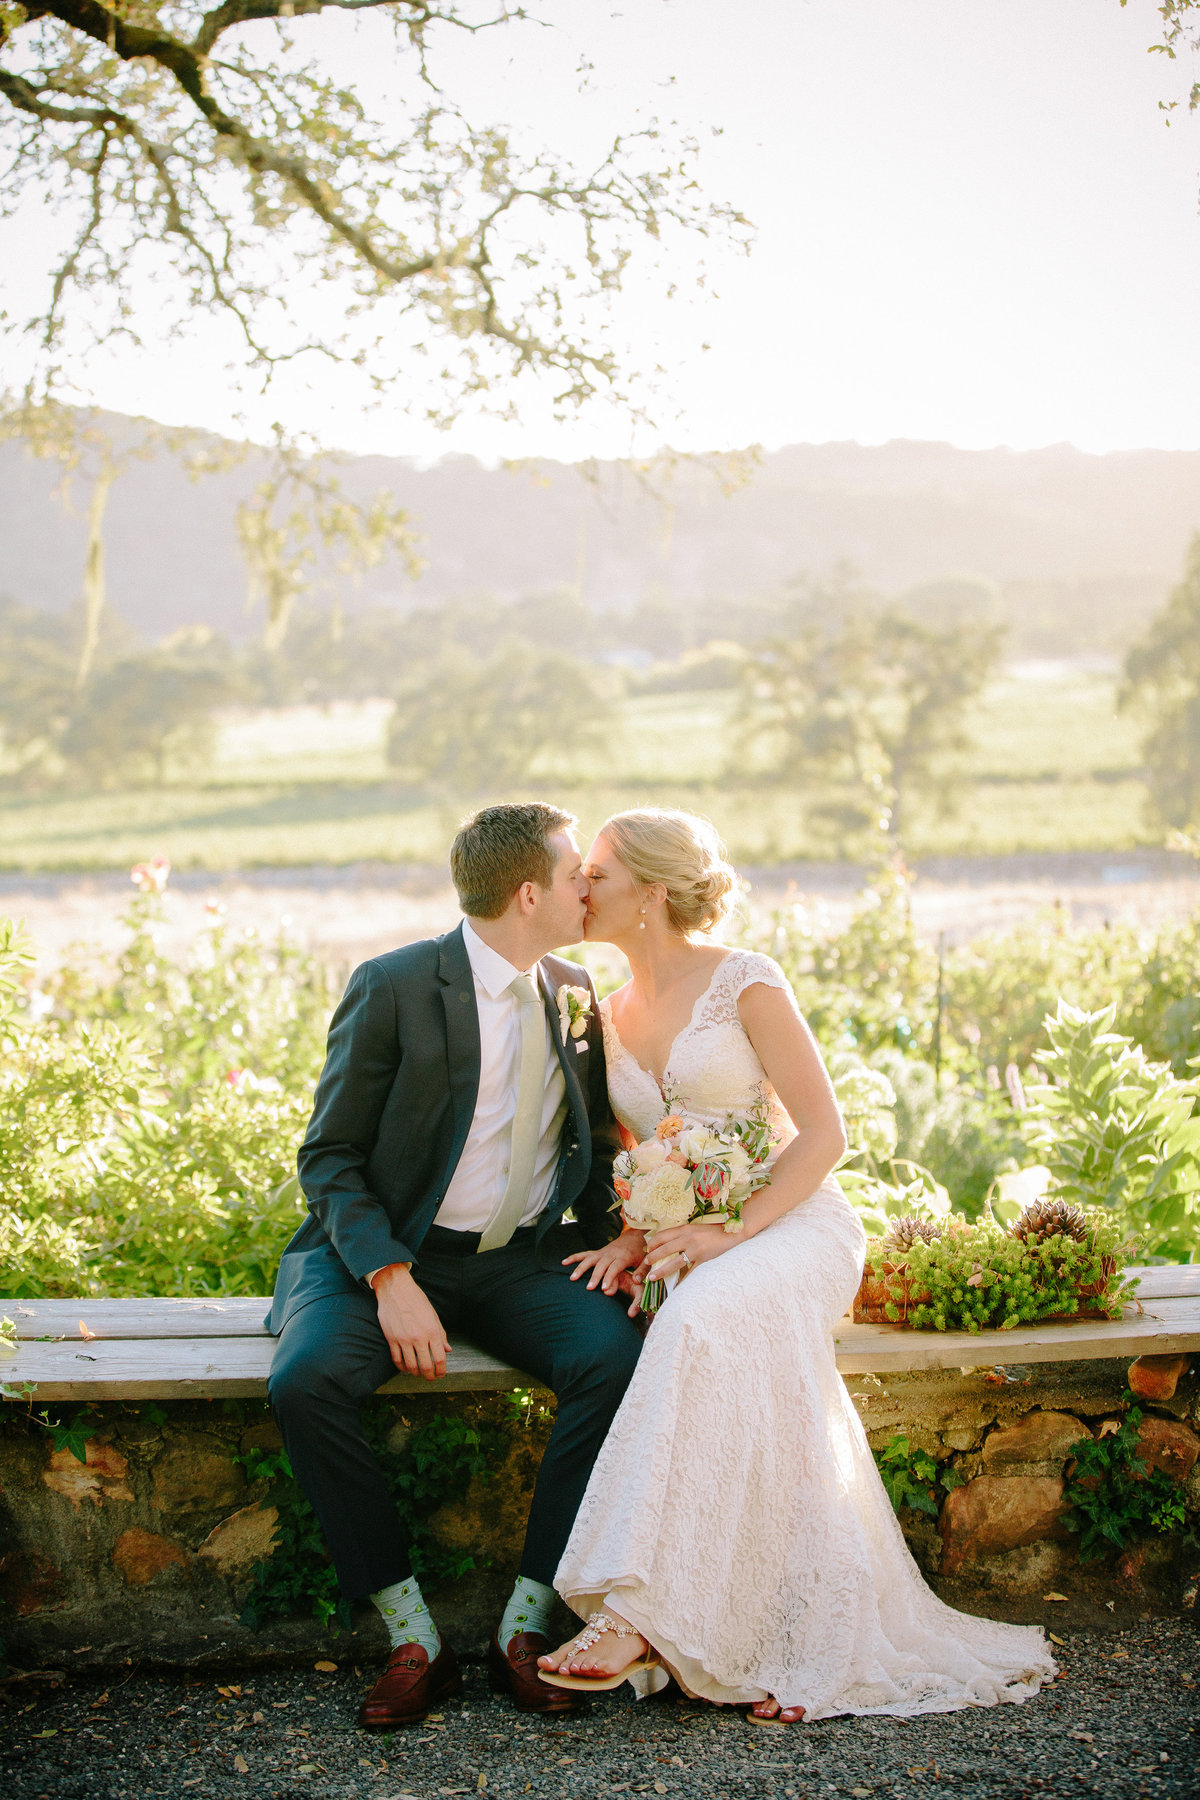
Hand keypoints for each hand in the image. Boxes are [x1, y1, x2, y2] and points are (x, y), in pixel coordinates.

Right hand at [372, 1265, 451, 1379]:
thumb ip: (441, 1334)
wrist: (396, 1289)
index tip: (441, 1374)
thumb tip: (448, 1349)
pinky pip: (397, 1360)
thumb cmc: (417, 1300)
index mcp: (432, 1331)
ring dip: (415, 1373)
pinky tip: (405, 1367)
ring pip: (410, 1366)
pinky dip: (402, 1367)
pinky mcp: (391, 1339)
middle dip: (430, 1376)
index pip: (440, 1358)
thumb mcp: (433, 1315)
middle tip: (430, 1378)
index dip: (441, 1370)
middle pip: (426, 1366)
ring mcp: (404, 1339)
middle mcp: (419, 1337)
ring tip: (418, 1373)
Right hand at [563, 1230, 647, 1299]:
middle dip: (594, 1276)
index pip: (615, 1268)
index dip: (610, 1277)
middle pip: (601, 1265)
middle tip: (589, 1288)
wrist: (635, 1236)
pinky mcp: (598, 1252)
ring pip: (590, 1259)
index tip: (604, 1288)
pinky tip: (563, 1263)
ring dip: (581, 1268)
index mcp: (624, 1256)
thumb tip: (637, 1281)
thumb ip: (641, 1271)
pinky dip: (573, 1257)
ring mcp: (603, 1252)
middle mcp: (611, 1253)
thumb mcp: (645, 1261)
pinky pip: (584, 1254)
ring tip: (572, 1278)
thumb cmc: (641, 1251)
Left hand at [643, 1221, 742, 1281]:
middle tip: (645, 1266)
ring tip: (652, 1278)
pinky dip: (681, 1282)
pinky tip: (675, 1288)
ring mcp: (695, 1249)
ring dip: (660, 1271)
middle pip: (663, 1249)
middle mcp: (688, 1237)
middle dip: (651, 1258)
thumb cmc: (714, 1232)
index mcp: (685, 1229)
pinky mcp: (704, 1259)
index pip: (662, 1236)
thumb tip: (670, 1245)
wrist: (734, 1233)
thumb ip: (683, 1235)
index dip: (651, 1244)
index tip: (647, 1252)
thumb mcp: (696, 1229)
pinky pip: (689, 1273)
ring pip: (673, 1262)